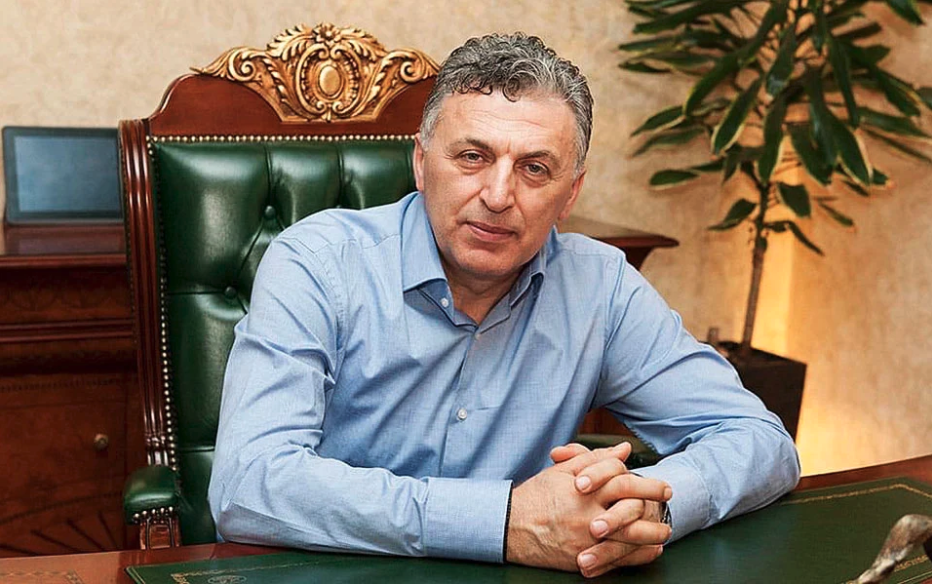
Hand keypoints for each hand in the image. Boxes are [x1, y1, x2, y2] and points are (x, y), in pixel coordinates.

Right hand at [506, 443, 668, 572]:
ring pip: (628, 539)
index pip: (625, 483)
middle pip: (632, 510)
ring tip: (665, 532)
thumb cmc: (536, 496)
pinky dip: (636, 556)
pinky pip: (616, 560)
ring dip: (651, 535)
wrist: (510, 526)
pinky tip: (649, 551)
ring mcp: (586, 539)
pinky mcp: (582, 558)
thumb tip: (622, 450)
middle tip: (669, 506)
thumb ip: (595, 459)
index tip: (663, 486)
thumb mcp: (563, 471)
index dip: (647, 484)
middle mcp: (589, 515)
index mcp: (585, 491)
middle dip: (654, 508)